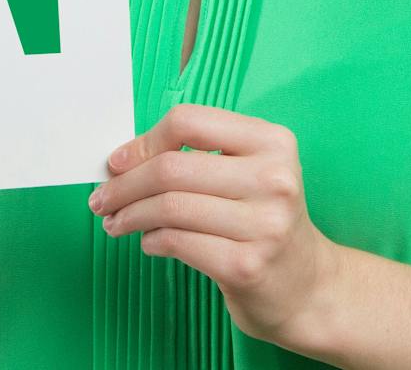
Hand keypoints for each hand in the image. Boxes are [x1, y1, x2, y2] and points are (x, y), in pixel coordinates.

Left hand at [88, 102, 338, 346]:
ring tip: (116, 222)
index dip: (145, 141)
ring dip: (129, 215)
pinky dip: (151, 241)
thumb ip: (197, 156)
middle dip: (124, 184)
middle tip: (102, 199)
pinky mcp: (247, 265)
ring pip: (169, 207)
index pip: (189, 122)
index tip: (118, 161)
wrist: (308, 287)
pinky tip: (149, 242)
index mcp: (272, 142)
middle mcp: (273, 178)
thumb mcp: (247, 173)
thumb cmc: (263, 221)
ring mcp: (264, 224)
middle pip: (172, 168)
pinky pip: (178, 243)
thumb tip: (124, 159)